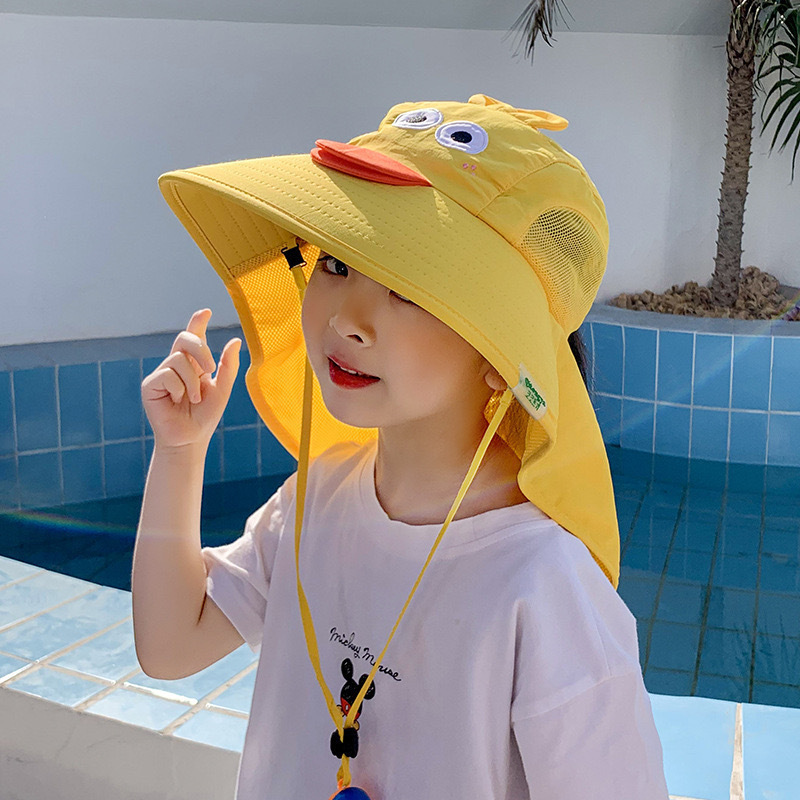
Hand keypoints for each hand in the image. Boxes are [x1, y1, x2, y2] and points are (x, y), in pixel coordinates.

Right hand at [141, 309, 241, 449]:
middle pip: (185, 339)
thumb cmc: (205, 415)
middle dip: (200, 349)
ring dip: (192, 381)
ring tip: (193, 398)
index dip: (197, 322)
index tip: (206, 311)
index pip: (194, 337)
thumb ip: (228, 366)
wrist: (190, 439)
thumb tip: (235, 341)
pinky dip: (179, 388)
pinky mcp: (150, 385)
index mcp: (194, 363)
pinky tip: (177, 401)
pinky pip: (167, 374)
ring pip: (178, 359)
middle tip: (210, 368)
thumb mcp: (221, 389)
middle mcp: (176, 364)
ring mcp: (162, 373)